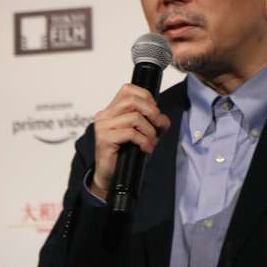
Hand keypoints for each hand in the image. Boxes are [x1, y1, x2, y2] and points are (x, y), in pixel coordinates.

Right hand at [89, 84, 170, 199]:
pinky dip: (143, 141)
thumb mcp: (143, 133)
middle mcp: (104, 115)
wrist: (110, 176)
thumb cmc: (126, 153)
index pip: (128, 89)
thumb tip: (163, 119)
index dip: (146, 97)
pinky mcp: (104, 139)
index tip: (154, 112)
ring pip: (134, 117)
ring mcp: (103, 126)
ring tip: (151, 142)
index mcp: (111, 110)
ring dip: (149, 131)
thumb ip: (152, 122)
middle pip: (132, 100)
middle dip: (151, 112)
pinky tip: (146, 148)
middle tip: (158, 126)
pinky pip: (130, 133)